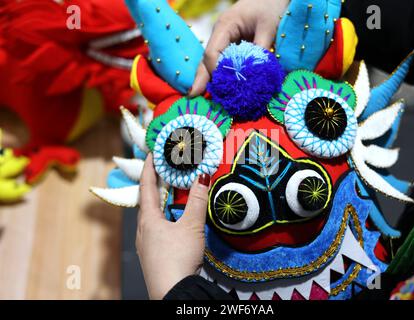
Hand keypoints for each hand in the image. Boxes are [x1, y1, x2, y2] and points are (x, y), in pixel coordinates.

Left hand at [136, 154, 210, 299]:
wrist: (172, 292)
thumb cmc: (177, 259)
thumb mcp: (191, 226)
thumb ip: (197, 201)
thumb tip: (202, 177)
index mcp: (148, 219)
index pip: (147, 186)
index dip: (149, 167)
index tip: (151, 153)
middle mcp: (144, 229)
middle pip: (148, 200)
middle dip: (157, 184)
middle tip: (165, 169)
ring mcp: (147, 243)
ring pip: (153, 215)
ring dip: (162, 201)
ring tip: (172, 192)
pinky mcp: (154, 255)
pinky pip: (157, 228)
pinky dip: (165, 217)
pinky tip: (174, 221)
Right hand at [189, 0, 288, 95]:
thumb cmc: (270, 6)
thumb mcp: (268, 26)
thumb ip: (261, 50)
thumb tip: (256, 74)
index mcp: (225, 26)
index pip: (212, 53)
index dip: (214, 71)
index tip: (220, 87)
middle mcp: (219, 34)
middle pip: (206, 59)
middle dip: (200, 78)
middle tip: (192, 96)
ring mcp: (223, 40)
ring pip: (212, 62)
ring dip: (209, 79)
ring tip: (201, 97)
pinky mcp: (230, 46)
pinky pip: (222, 61)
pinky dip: (220, 75)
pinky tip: (218, 89)